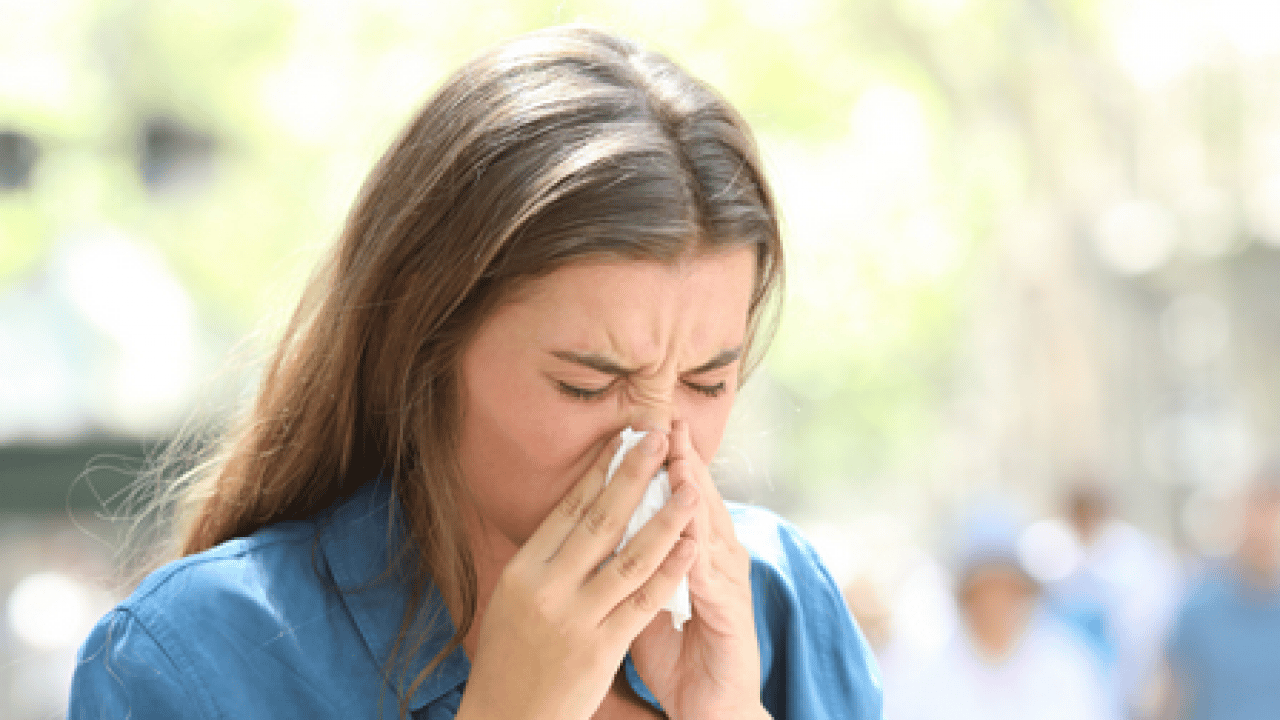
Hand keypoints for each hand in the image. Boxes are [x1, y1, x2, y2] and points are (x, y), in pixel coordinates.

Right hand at [455, 431, 700, 719]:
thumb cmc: (511, 658)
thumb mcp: (513, 599)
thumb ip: (544, 560)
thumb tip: (576, 511)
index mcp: (523, 570)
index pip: (568, 509)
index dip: (600, 470)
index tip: (625, 438)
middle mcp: (546, 588)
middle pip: (600, 519)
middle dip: (634, 474)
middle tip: (660, 437)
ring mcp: (575, 618)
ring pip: (630, 556)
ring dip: (665, 517)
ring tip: (690, 486)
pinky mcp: (601, 648)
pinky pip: (644, 601)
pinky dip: (670, 570)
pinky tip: (691, 546)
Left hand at [629, 420, 769, 719]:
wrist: (714, 710)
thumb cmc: (681, 661)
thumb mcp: (648, 607)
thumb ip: (633, 569)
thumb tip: (601, 532)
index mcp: (698, 556)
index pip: (679, 499)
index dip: (664, 464)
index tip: (645, 427)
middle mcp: (719, 563)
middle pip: (701, 501)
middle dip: (684, 461)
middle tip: (668, 420)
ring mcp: (729, 587)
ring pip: (710, 529)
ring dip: (695, 494)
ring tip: (680, 458)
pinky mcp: (733, 616)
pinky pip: (713, 577)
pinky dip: (700, 549)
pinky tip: (689, 527)